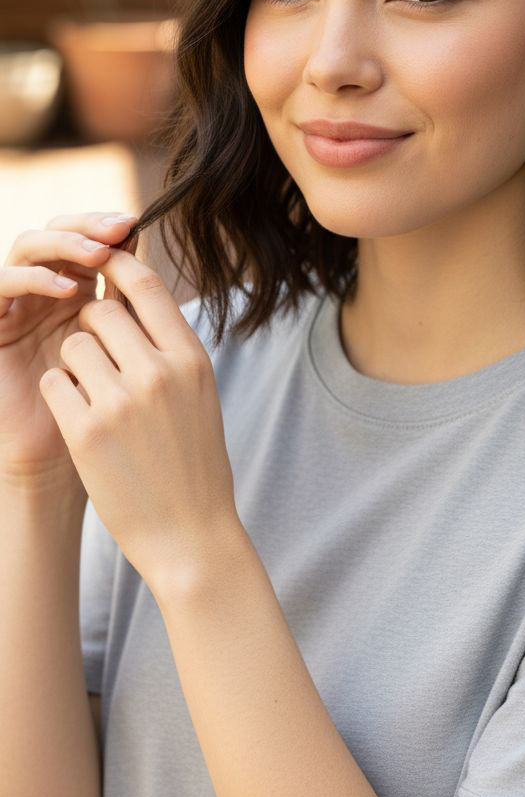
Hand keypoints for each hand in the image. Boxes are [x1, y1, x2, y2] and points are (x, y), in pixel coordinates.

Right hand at [0, 211, 136, 495]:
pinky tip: (68, 289)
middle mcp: (47, 292)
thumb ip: (139, 311)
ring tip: (97, 256)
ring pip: (28, 247)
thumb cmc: (117, 416)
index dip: (111, 226)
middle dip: (89, 224)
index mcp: (84, 291)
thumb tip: (156, 259)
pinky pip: (0, 286)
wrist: (78, 468)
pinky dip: (34, 279)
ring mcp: (18, 306)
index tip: (138, 225)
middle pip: (60, 231)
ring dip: (64, 243)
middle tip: (119, 229)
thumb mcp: (135, 355)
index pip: (92, 238)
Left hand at [36, 245, 238, 596]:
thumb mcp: (197, 392)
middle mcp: (157, 373)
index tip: (104, 265)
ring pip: (74, 344)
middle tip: (99, 353)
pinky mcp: (86, 431)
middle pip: (101, 310)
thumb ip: (170, 344)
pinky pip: (55, 382)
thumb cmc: (193, 459)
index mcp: (190, 359)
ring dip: (74, 361)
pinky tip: (80, 417)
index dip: (118, 266)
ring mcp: (120, 402)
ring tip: (93, 392)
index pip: (146, 286)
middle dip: (91, 324)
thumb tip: (139, 292)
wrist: (189, 531)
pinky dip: (60, 393)